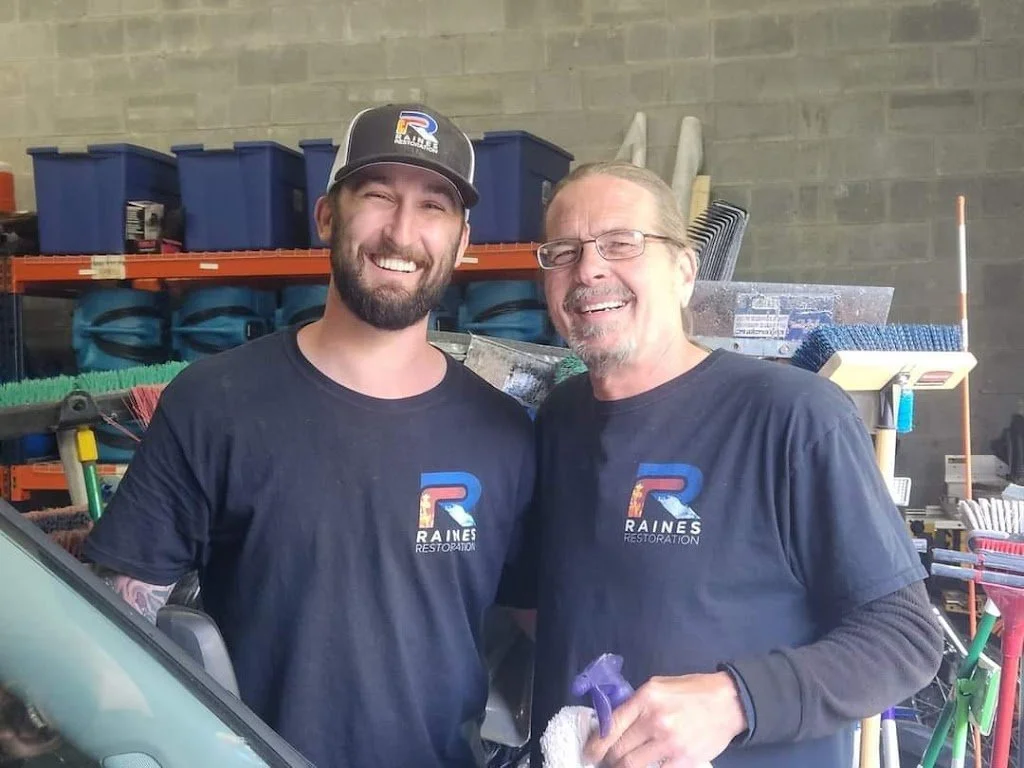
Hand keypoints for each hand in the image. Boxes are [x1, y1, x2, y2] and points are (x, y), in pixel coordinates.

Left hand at [583, 671, 746, 767]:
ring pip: (631, 766)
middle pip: (618, 750)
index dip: (595, 744)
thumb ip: (634, 704)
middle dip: (608, 758)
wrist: (728, 703)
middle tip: (606, 761)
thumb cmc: (691, 691)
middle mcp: (654, 720)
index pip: (610, 726)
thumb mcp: (657, 686)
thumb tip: (610, 723)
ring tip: (622, 765)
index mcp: (645, 698)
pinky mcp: (683, 760)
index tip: (589, 752)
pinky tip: (645, 767)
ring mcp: (669, 742)